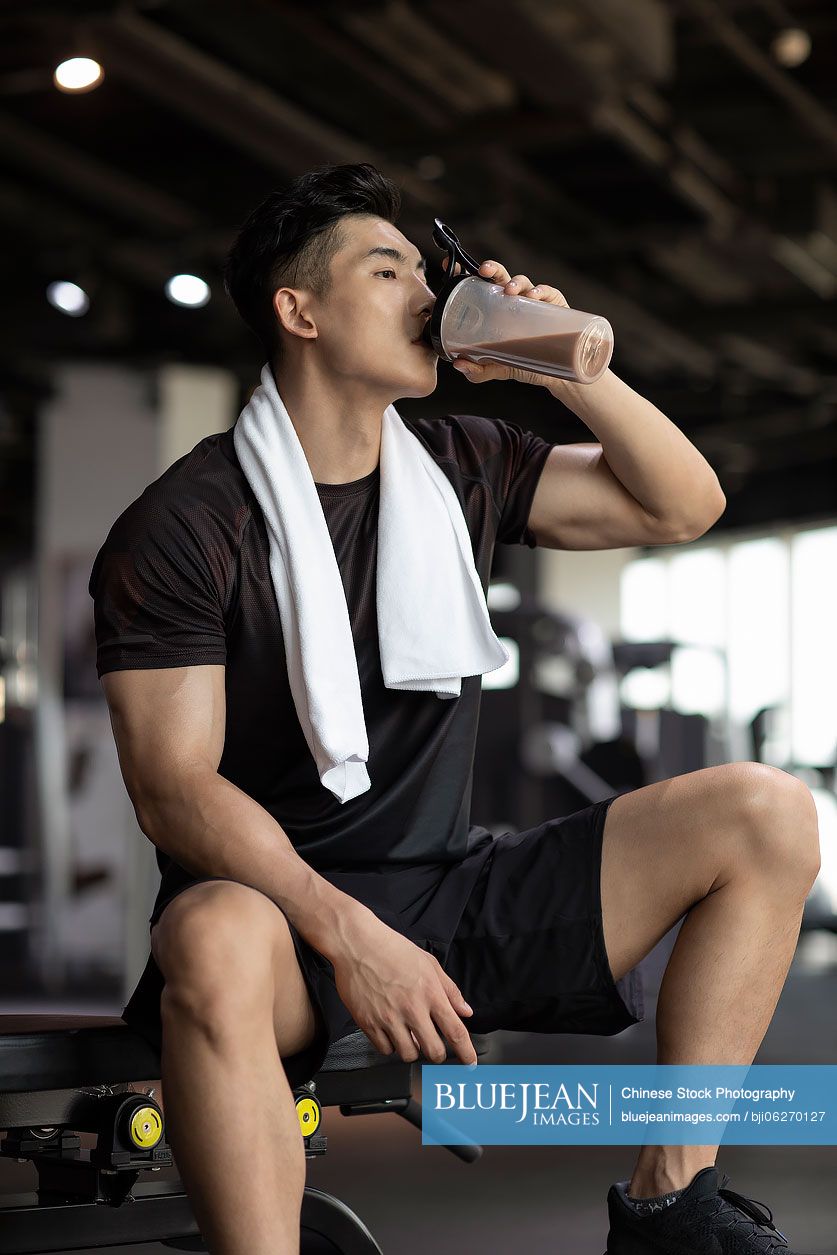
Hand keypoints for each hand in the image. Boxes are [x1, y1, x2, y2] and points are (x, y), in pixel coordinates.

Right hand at [329, 908, 477, 1066]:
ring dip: (412, 1049)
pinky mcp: (368, 1023)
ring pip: (409, 1055)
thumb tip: (465, 1011)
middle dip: (437, 1053)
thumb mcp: (429, 963)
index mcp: (430, 993)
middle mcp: (412, 1008)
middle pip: (434, 1051)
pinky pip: (385, 1050)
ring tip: (408, 1034)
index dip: (467, 1052)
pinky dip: (390, 1045)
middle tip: (433, 1045)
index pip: (455, 1031)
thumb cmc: (392, 949)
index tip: (470, 1063)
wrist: (357, 944)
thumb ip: (450, 990)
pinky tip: (390, 1030)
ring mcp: (389, 1018)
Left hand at [441, 254, 568, 387]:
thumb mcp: (495, 368)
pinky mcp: (553, 305)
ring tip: (509, 291)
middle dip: (491, 268)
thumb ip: (477, 369)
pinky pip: (547, 293)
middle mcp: (511, 301)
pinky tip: (533, 297)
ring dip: (515, 282)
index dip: (463, 273)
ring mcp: (532, 301)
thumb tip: (458, 364)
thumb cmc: (520, 363)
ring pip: (522, 282)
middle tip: (483, 270)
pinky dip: (540, 291)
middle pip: (499, 276)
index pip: (477, 286)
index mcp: (494, 308)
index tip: (448, 266)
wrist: (551, 374)